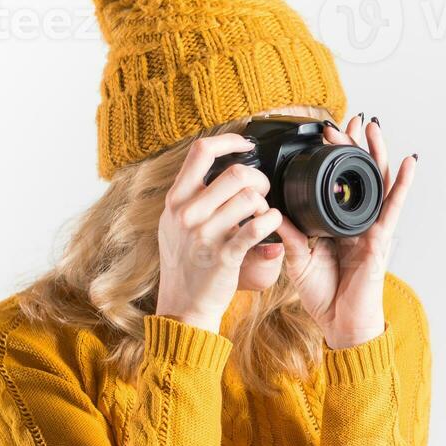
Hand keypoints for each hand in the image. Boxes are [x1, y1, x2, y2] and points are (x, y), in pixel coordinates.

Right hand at [155, 133, 282, 332]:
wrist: (183, 304)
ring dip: (265, 203)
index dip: (228, 140)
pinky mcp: (224, 256)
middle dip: (259, 178)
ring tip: (262, 213)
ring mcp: (204, 235)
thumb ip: (190, 195)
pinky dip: (271, 221)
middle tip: (263, 190)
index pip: (200, 151)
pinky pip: (256, 228)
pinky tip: (272, 223)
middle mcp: (187, 214)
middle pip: (235, 173)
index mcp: (176, 200)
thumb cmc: (184, 261)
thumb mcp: (173, 223)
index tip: (246, 144)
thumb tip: (216, 164)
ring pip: (250, 198)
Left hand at [277, 115, 416, 349]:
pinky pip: (392, 207)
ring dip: (377, 154)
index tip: (325, 133)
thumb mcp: (298, 259)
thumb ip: (287, 234)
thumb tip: (268, 210)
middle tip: (348, 120)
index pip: (337, 182)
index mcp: (337, 224)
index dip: (334, 157)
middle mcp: (356, 222)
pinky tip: (408, 163)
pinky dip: (402, 184)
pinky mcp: (380, 240)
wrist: (341, 324)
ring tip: (374, 127)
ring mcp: (371, 229)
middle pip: (359, 175)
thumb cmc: (325, 296)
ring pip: (377, 183)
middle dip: (355, 146)